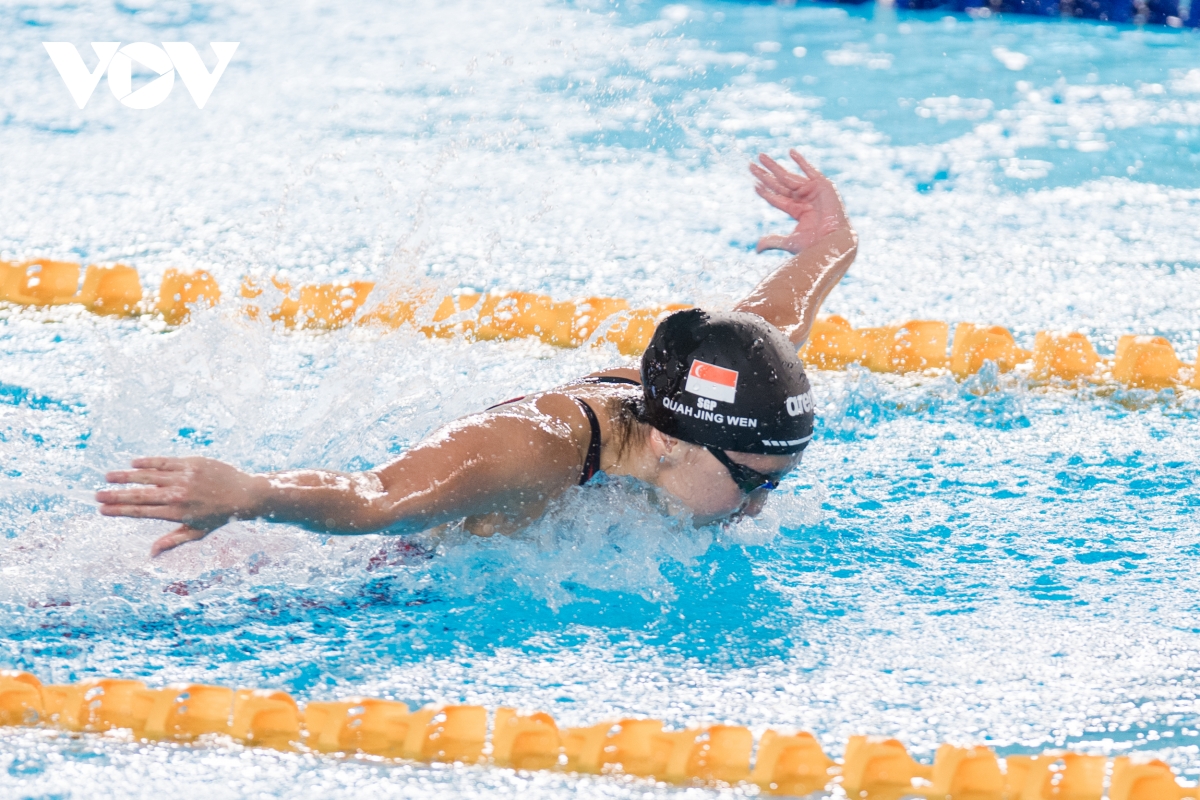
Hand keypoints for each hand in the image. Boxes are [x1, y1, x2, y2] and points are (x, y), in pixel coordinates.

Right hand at [96, 457, 260, 555]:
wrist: (245, 494)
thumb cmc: (220, 516)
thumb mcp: (197, 532)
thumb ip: (172, 541)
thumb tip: (151, 554)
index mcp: (177, 513)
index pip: (141, 512)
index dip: (120, 511)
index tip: (102, 510)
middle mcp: (178, 495)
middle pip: (140, 494)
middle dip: (116, 495)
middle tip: (96, 495)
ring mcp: (185, 477)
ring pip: (149, 475)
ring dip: (126, 476)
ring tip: (108, 477)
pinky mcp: (192, 462)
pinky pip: (165, 461)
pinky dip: (149, 461)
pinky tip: (133, 463)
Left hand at [750, 149, 849, 254]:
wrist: (833, 241)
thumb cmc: (814, 245)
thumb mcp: (789, 242)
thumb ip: (772, 241)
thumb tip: (756, 248)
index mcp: (796, 211)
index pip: (776, 198)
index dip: (765, 192)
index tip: (754, 184)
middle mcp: (803, 199)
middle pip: (779, 185)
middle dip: (765, 175)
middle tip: (751, 165)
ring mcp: (812, 191)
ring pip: (788, 176)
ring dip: (774, 166)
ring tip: (760, 156)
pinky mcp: (822, 185)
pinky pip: (810, 170)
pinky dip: (801, 161)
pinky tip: (790, 152)